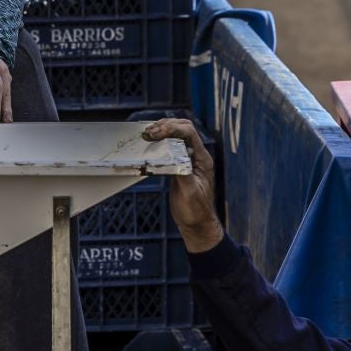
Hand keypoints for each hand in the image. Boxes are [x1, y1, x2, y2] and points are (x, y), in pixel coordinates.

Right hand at [142, 118, 225, 252]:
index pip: (189, 134)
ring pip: (177, 136)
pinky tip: (150, 144)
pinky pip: (171, 147)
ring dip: (163, 131)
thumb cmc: (196, 212)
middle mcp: (196, 157)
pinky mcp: (179, 166)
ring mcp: (188, 160)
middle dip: (166, 126)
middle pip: (184, 129)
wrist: (197, 224)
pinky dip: (160, 142)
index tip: (156, 133)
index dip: (172, 129)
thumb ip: (182, 173)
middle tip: (149, 132)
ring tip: (148, 134)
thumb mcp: (189, 194)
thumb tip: (172, 157)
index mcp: (202, 160)